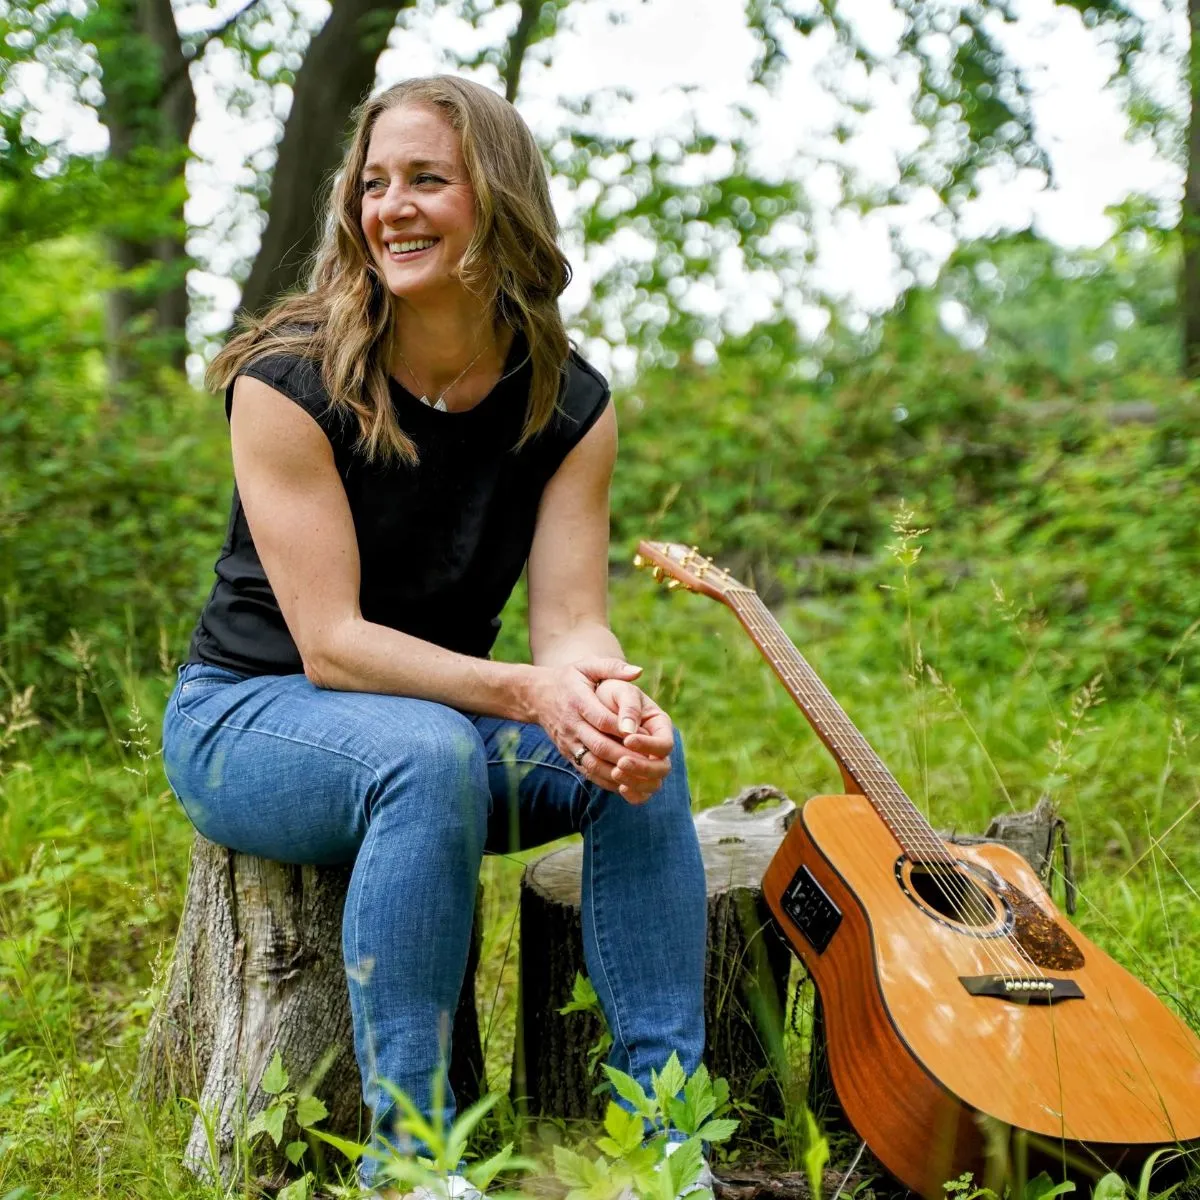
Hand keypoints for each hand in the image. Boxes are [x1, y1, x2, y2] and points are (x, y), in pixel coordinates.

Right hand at [528, 658, 670, 803]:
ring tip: (641, 776)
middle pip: (600, 745)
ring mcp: (569, 742)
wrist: (536, 695)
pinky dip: (606, 780)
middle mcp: (572, 724)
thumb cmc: (569, 678)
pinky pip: (587, 771)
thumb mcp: (587, 666)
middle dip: (626, 755)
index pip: (602, 719)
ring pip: (593, 763)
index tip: (644, 735)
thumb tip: (638, 672)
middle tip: (650, 761)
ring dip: (617, 772)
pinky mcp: (568, 754)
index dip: (623, 729)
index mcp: (578, 701)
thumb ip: (612, 667)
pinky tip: (626, 783)